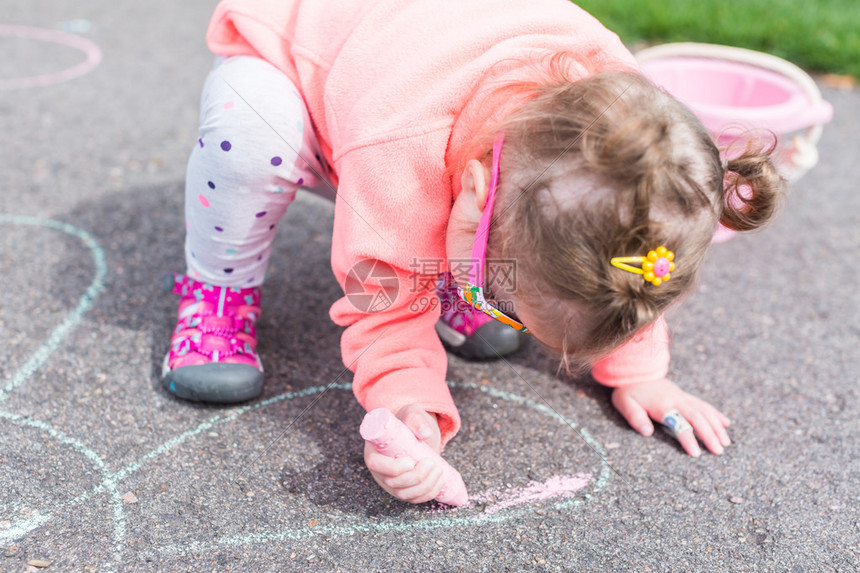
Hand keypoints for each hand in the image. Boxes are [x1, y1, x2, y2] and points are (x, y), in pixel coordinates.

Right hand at [363, 404, 447, 502]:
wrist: (417, 434)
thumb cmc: (409, 424)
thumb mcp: (411, 414)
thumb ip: (416, 419)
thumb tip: (425, 432)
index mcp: (374, 450)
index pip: (376, 465)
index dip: (393, 468)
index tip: (411, 461)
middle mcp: (379, 471)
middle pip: (393, 483)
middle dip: (416, 477)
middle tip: (432, 463)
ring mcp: (391, 484)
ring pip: (405, 494)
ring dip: (425, 486)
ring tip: (438, 470)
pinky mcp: (404, 490)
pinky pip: (414, 499)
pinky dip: (428, 493)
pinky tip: (439, 481)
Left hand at [611, 378, 731, 456]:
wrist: (635, 371)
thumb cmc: (629, 391)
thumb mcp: (625, 404)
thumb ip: (635, 418)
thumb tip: (647, 432)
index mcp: (662, 405)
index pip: (678, 423)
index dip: (687, 438)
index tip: (695, 453)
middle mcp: (676, 400)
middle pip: (697, 417)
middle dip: (709, 435)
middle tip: (718, 451)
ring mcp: (683, 397)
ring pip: (705, 411)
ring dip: (717, 427)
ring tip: (725, 443)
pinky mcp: (685, 396)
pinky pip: (704, 404)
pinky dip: (716, 414)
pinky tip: (726, 423)